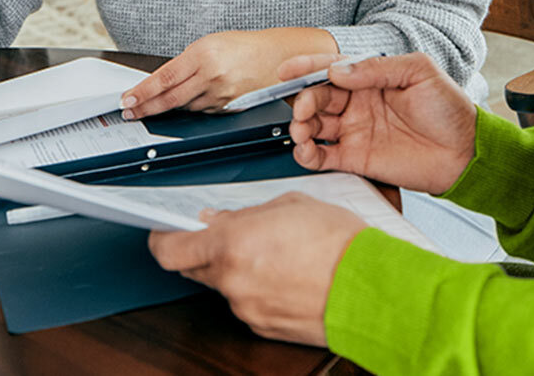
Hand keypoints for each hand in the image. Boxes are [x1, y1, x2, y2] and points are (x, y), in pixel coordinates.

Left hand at [121, 28, 336, 117]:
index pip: (164, 78)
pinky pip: (204, 112)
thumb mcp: (213, 43)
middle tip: (130, 112)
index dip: (142, 92)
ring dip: (168, 109)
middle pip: (170, 98)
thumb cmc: (248, 46)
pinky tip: (186, 105)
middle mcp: (212, 76)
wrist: (283, 56)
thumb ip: (189, 62)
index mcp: (204, 54)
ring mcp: (223, 94)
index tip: (127, 99)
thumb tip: (164, 80)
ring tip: (150, 109)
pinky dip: (192, 109)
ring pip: (185, 107)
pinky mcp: (231, 107)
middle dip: (146, 107)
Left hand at [148, 193, 363, 345]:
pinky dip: (256, 289)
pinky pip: (246, 303)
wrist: (373, 290)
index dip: (161, 238)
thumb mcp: (290, 206)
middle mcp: (231, 280)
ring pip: (223, 286)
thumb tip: (219, 220)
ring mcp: (246, 308)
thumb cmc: (339, 243)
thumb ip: (245, 214)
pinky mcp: (263, 328)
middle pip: (191, 268)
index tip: (162, 230)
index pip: (168, 248)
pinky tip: (283, 274)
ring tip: (271, 253)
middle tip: (224, 235)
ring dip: (235, 269)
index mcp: (231, 243)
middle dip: (201, 251)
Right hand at [287, 51, 476, 194]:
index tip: (287, 70)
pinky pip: (322, 155)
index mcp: (371, 79)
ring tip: (301, 128)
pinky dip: (307, 153)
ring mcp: (355, 131)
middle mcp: (358, 104)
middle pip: (317, 97)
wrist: (466, 153)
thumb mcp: (419, 72)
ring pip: (314, 125)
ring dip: (300, 125)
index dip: (307, 68)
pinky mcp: (356, 159)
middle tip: (302, 106)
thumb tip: (339, 70)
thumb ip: (377, 68)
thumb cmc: (449, 110)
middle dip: (303, 99)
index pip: (331, 69)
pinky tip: (305, 149)